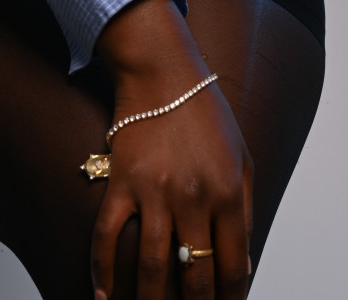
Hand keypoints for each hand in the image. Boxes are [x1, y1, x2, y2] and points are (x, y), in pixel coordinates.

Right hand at [93, 0, 252, 299]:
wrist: (163, 71)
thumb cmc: (205, 112)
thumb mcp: (243, 157)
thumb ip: (246, 210)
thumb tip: (243, 260)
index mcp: (229, 193)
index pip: (234, 267)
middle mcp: (193, 197)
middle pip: (195, 276)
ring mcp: (154, 191)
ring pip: (151, 267)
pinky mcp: (121, 182)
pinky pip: (107, 235)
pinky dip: (102, 271)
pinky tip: (104, 297)